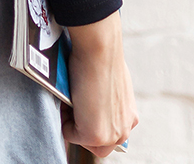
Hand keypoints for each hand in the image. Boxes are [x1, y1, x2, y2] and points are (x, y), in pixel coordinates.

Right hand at [62, 12, 137, 158]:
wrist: (101, 50)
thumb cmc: (102, 57)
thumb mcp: (110, 83)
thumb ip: (107, 99)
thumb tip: (91, 96)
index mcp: (130, 117)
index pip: (108, 132)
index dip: (90, 119)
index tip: (81, 105)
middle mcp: (124, 129)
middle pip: (99, 144)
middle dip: (82, 127)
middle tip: (73, 106)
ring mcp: (111, 135)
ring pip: (85, 141)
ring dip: (74, 124)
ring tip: (70, 100)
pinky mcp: (95, 135)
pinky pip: (70, 134)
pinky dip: (63, 119)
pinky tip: (67, 99)